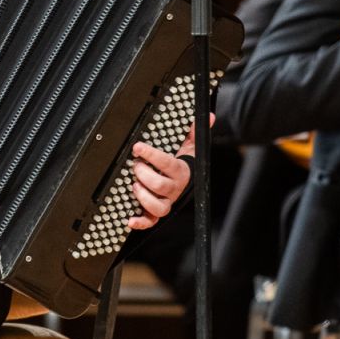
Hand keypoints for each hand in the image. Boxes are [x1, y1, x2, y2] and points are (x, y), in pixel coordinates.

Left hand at [127, 113, 209, 229]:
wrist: (184, 181)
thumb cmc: (182, 163)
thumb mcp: (189, 146)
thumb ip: (194, 131)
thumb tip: (209, 116)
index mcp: (181, 171)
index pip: (168, 164)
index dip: (152, 156)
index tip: (138, 147)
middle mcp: (175, 189)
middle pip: (161, 186)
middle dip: (145, 175)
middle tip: (135, 166)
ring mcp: (166, 201)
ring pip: (158, 206)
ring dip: (143, 197)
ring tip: (134, 185)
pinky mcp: (156, 213)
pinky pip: (151, 221)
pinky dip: (140, 222)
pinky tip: (130, 219)